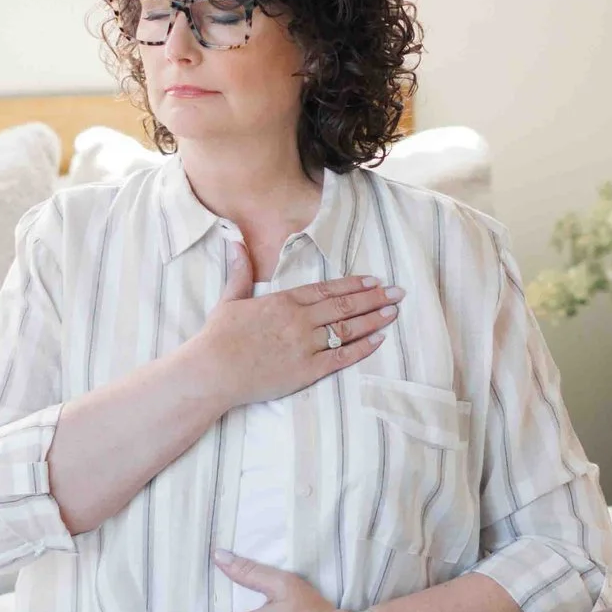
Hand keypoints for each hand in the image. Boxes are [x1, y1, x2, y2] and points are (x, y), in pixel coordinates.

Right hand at [183, 243, 402, 407]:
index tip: (374, 280)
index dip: (354, 284)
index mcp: (284, 301)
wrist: (213, 371)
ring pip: (348, 329)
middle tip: (399, 293)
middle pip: (345, 306)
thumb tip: (235, 240)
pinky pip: (341, 357)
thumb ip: (240, 270)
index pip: (327, 289)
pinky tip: (379, 340)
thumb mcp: (230, 298)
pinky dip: (362, 348)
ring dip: (374, 319)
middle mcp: (300, 320)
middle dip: (374, 298)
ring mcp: (305, 345)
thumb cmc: (218, 337)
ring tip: (394, 312)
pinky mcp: (307, 371)